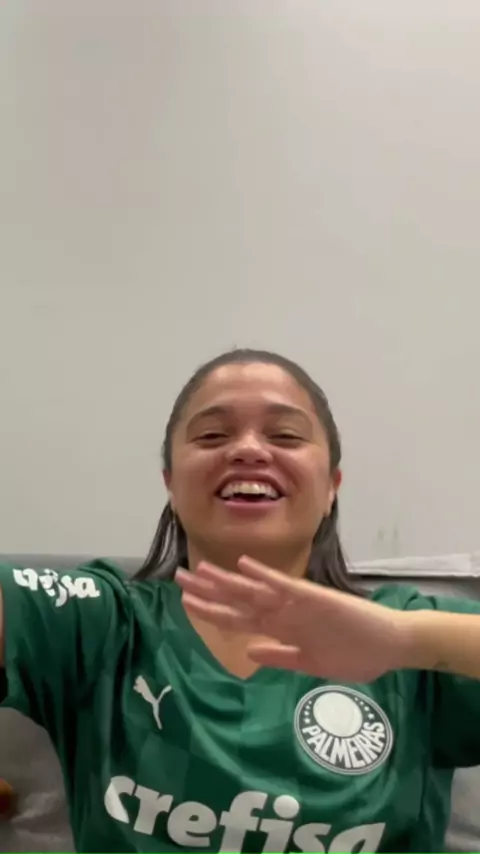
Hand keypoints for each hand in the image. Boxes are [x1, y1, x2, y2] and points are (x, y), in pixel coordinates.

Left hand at [175, 556, 414, 681]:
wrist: (390, 645)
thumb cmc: (354, 653)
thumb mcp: (309, 663)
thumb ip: (280, 656)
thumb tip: (249, 652)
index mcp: (281, 628)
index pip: (238, 618)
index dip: (211, 610)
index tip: (185, 601)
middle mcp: (284, 612)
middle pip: (238, 601)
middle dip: (207, 591)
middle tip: (177, 577)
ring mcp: (299, 605)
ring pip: (255, 592)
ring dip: (228, 581)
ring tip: (200, 569)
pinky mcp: (317, 600)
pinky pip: (287, 587)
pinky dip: (266, 576)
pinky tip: (246, 565)